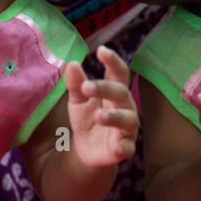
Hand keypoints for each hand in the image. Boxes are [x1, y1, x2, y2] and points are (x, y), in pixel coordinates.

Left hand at [64, 45, 138, 167]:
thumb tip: (72, 63)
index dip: (113, 61)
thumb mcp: (77, 101)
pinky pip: (128, 148)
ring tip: (98, 115)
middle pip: (122, 93)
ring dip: (115, 117)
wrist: (86, 149)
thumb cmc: (86, 118)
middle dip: (106, 88)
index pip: (119, 73)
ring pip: (128, 120)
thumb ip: (76, 84)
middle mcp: (125, 108)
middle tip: (87, 87)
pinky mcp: (124, 149)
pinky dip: (124, 147)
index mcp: (114, 92)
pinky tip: (116, 147)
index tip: (101, 50)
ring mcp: (126, 129)